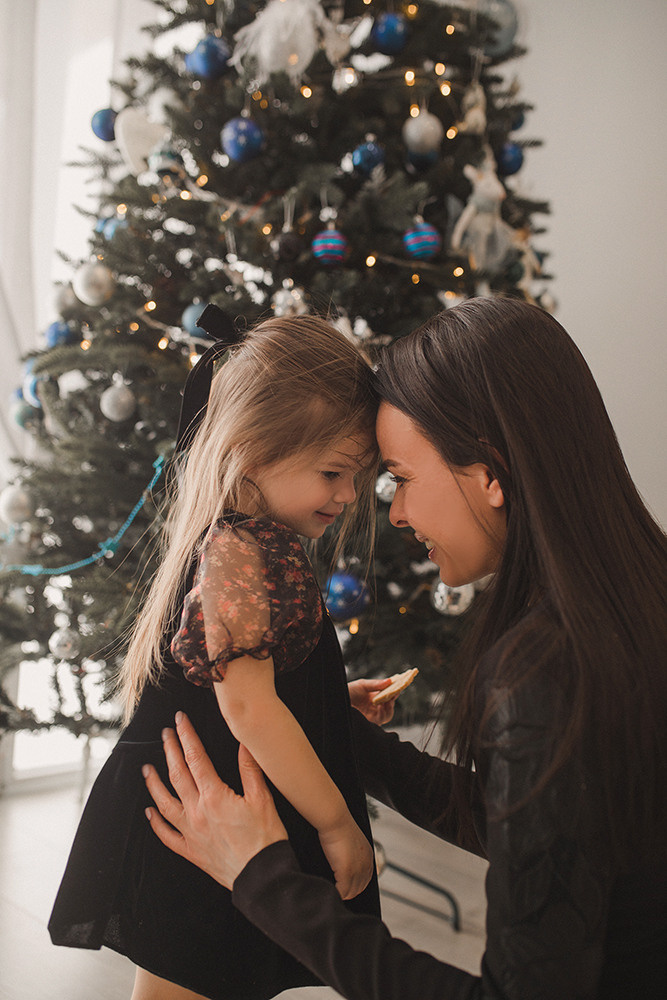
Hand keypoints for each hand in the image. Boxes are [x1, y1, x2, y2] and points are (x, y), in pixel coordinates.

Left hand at [143, 712, 287, 889]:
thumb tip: (243, 743)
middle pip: (178, 775)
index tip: (180, 721)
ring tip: (147, 769)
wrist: (261, 876)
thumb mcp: (263, 799)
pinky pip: (167, 836)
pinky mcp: (191, 851)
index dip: (187, 737)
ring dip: (154, 784)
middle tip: (165, 734)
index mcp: (215, 796)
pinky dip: (156, 823)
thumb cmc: (266, 839)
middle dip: (170, 751)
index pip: (196, 759)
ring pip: (165, 803)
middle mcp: (198, 812)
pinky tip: (150, 812)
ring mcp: (191, 833)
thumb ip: (250, 769)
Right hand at [318, 815, 374, 900]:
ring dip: (341, 895)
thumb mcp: (349, 839)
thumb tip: (340, 858)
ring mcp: (358, 869)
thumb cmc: (337, 824)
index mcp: (368, 856)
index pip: (364, 879)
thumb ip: (349, 852)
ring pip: (350, 893)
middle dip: (347, 892)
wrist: (335, 818)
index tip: (343, 888)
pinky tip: (328, 891)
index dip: (353, 885)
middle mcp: (366, 864)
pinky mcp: (347, 872)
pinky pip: (342, 892)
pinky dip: (335, 894)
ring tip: (330, 893)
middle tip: (334, 893)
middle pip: (358, 889)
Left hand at [348, 677, 396, 724]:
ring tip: (387, 700)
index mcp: (375, 696)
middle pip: (390, 705)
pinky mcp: (370, 722)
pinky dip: (383, 713)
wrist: (338, 700)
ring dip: (390, 707)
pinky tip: (381, 706)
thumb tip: (390, 681)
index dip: (395, 691)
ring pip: (388, 714)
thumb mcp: (362, 685)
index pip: (388, 695)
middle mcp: (375, 706)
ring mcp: (373, 714)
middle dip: (393, 699)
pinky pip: (381, 720)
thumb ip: (376, 684)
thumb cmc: (348, 692)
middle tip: (394, 693)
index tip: (399, 686)